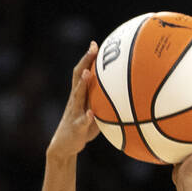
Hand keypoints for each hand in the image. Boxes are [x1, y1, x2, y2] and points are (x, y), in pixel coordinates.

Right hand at [47, 43, 100, 158]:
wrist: (64, 146)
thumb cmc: (82, 128)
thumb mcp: (94, 113)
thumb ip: (105, 103)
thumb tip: (127, 96)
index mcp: (79, 95)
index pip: (82, 72)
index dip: (87, 58)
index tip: (94, 44)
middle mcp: (75, 100)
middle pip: (78, 77)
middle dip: (85, 61)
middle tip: (92, 48)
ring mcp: (74, 112)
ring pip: (77, 96)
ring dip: (83, 84)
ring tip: (89, 74)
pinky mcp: (75, 127)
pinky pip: (81, 121)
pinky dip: (86, 117)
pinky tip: (91, 114)